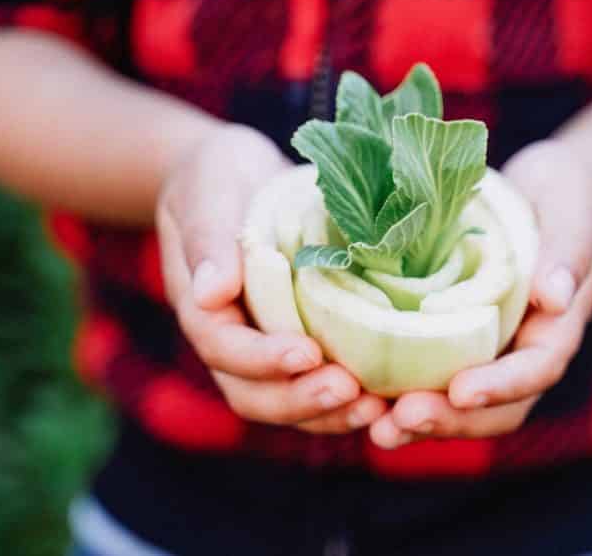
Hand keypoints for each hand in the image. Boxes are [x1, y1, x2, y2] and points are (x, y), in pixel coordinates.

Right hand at [156, 123, 386, 433]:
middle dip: (301, 400)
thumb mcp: (207, 193)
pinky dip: (348, 400)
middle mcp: (232, 341)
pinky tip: (388, 399)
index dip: (262, 359)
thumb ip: (208, 240)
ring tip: (376, 409)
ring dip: (329, 413)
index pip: (223, 348)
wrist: (237, 178)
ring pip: (288, 402)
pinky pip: (318, 384)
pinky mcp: (302, 342)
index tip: (307, 353)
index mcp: (203, 308)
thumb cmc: (216, 179)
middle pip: (254, 394)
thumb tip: (210, 294)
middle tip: (351, 392)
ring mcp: (265, 348)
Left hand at [368, 139, 591, 447]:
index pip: (535, 370)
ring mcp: (486, 349)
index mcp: (556, 328)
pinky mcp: (451, 337)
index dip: (500, 386)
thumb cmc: (568, 197)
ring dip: (420, 420)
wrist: (548, 188)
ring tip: (377, 428)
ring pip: (459, 404)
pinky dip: (398, 392)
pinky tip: (359, 395)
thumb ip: (568, 253)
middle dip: (450, 420)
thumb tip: (556, 297)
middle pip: (494, 407)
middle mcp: (521, 351)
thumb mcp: (574, 213)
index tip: (460, 390)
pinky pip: (428, 374)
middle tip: (400, 420)